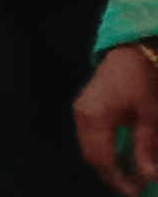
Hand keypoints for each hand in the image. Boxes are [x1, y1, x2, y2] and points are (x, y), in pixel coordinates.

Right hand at [83, 40, 157, 192]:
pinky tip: (122, 154)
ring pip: (90, 148)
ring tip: (132, 173)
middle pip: (92, 157)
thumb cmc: (143, 80)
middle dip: (114, 175)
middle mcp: (82, 116)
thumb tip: (149, 177)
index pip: (103, 160)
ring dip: (109, 164)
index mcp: (95, 118)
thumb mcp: (151, 115)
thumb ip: (147, 146)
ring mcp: (81, 111)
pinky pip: (91, 138)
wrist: (132, 50)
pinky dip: (106, 150)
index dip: (120, 180)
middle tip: (137, 186)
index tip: (139, 192)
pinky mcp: (85, 108)